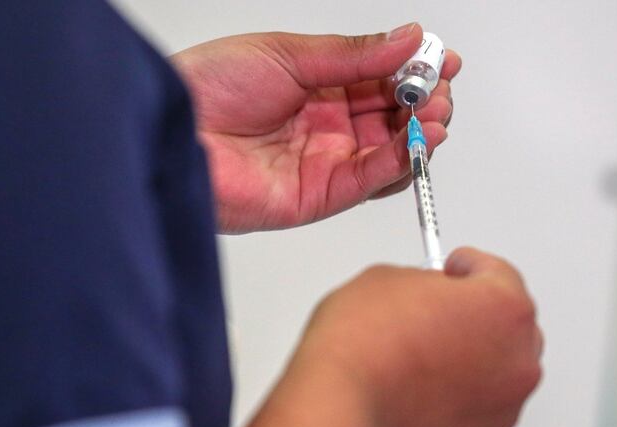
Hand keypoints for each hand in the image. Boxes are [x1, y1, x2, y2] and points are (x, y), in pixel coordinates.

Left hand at [171, 24, 460, 232]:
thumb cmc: (211, 88)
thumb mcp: (290, 55)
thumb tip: (409, 39)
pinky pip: (369, 181)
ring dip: (421, 133)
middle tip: (439, 87)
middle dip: (425, 100)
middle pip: (394, 117)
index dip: (415, 70)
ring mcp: (325, 162)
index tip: (443, 58)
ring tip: (435, 112)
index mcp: (319, 86)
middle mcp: (327, 126)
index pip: (383, 80)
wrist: (173, 133)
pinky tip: (418, 139)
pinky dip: (401, 162)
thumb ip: (355, 55)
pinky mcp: (318, 196)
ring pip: (390, 151)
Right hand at [291, 247, 543, 426]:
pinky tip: (421, 382)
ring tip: (425, 350)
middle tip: (438, 307)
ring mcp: (503, 404)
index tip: (456, 268)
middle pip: (509, 323)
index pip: (498, 272)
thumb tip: (425, 296)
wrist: (342, 411)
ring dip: (472, 356)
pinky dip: (459, 392)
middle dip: (475, 312)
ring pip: (497, 369)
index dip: (469, 266)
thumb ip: (424, 282)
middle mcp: (517, 358)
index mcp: (505, 307)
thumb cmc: (363, 351)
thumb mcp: (387, 279)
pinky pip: (478, 404)